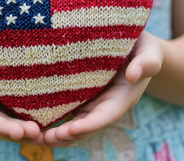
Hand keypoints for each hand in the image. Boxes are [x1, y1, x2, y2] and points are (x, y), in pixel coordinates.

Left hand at [43, 31, 162, 146]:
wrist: (135, 44)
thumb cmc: (144, 45)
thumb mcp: (150, 50)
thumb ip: (147, 62)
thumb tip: (133, 76)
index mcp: (122, 98)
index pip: (105, 116)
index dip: (88, 125)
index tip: (70, 130)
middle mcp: (106, 104)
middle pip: (87, 126)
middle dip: (68, 135)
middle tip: (45, 139)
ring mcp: (93, 101)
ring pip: (75, 122)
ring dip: (58, 133)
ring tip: (35, 136)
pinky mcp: (81, 94)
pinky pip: (67, 109)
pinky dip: (53, 118)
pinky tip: (33, 121)